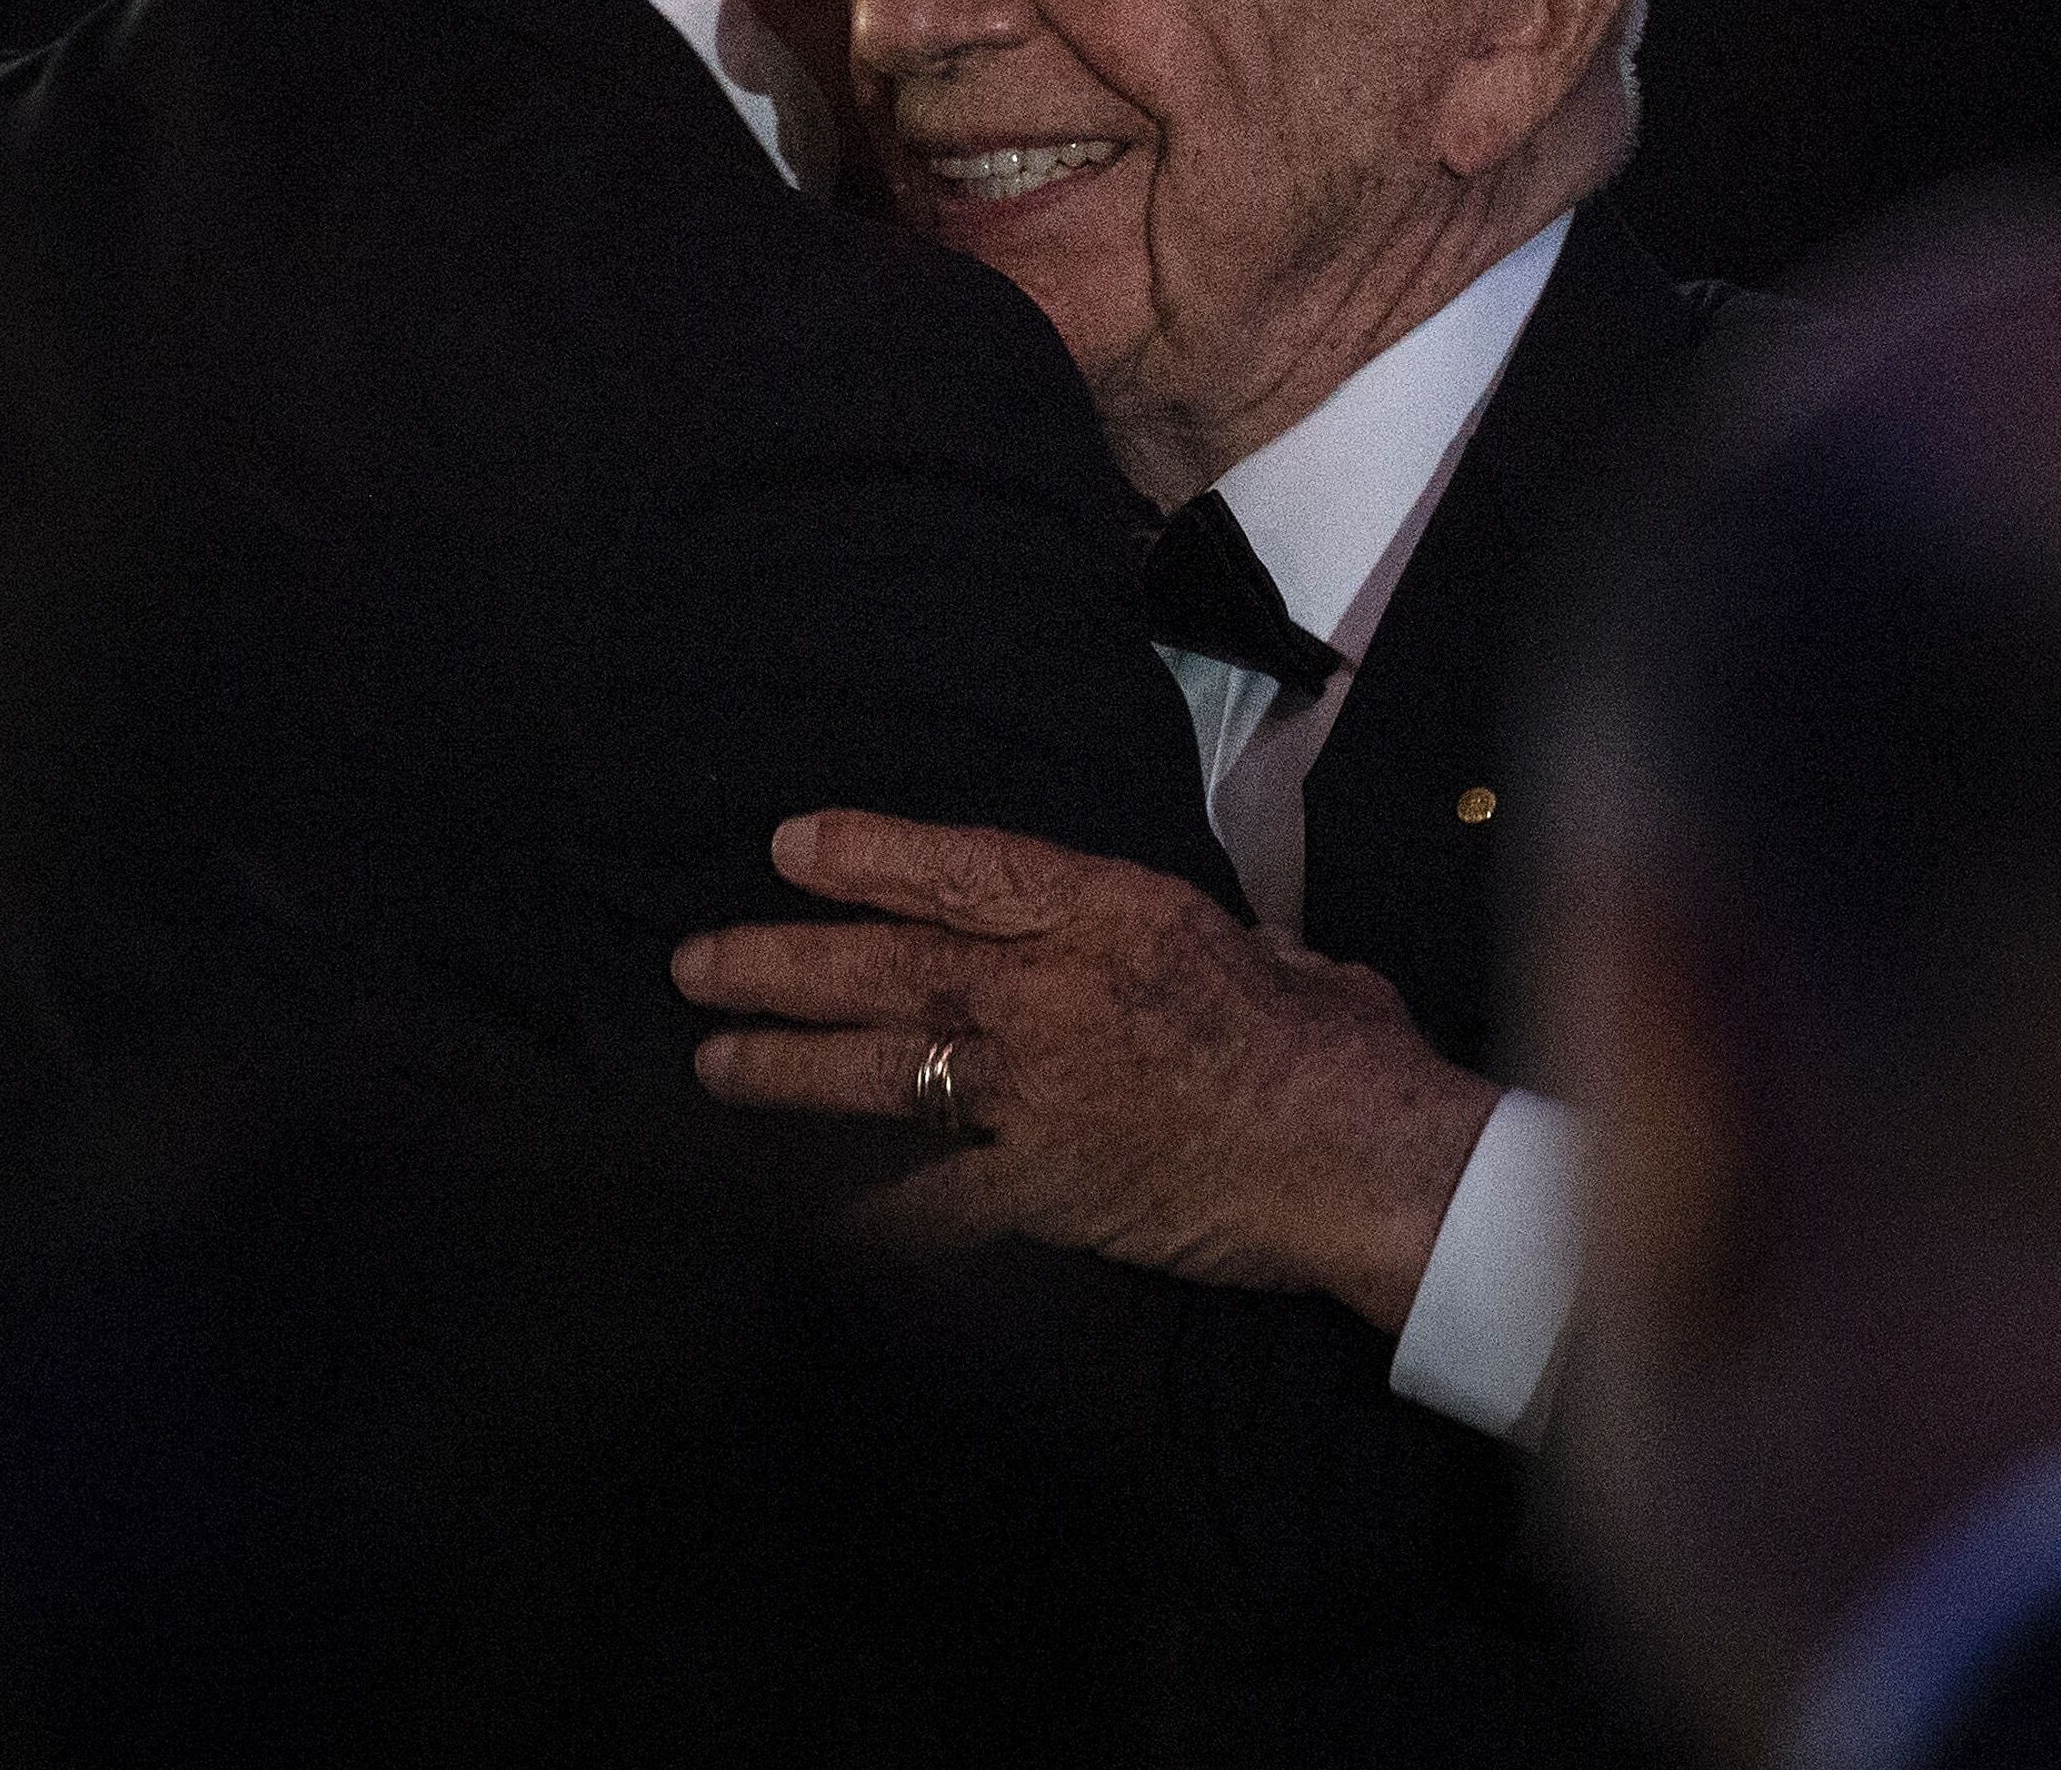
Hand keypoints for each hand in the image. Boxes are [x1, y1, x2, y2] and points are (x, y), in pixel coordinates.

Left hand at [674, 812, 1502, 1333]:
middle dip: (783, 964)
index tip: (788, 848)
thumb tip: (1189, 944)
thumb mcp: (1263, 943)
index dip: (866, 855)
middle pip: (891, 968)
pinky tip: (798, 1213)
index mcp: (1111, 913)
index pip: (961, 869)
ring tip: (712, 1063)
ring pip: (885, 1073)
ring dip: (787, 1070)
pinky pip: (931, 1201)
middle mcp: (1052, 994)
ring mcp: (1039, 1095)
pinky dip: (864, 1209)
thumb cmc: (1336, 1043)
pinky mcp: (1044, 1191)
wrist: (1363, 1154)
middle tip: (697, 963)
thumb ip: (1194, 935)